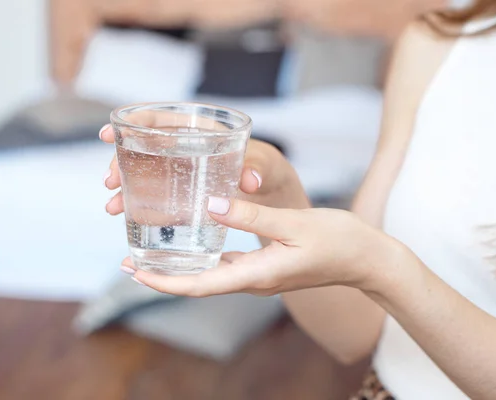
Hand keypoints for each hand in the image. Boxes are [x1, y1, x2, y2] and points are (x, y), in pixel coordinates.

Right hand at [98, 124, 308, 215]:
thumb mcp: (265, 165)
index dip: (131, 123)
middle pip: (143, 149)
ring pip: (144, 174)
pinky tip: (124, 215)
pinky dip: (139, 205)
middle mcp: (185, 149)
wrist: (272, 195)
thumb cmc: (268, 169)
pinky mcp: (183, 196)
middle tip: (110, 183)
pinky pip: (155, 197)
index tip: (107, 134)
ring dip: (125, 188)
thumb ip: (258, 167)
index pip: (160, 120)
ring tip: (113, 207)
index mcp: (201, 131)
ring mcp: (181, 174)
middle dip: (119, 163)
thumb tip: (250, 180)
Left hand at [122, 198, 398, 296]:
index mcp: (257, 275)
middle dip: (163, 275)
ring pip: (209, 276)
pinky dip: (203, 258)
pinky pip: (225, 267)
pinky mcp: (264, 266)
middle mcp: (253, 281)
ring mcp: (258, 276)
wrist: (366, 259)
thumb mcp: (294, 224)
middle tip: (129, 262)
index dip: (164, 280)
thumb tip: (211, 204)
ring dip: (179, 268)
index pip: (199, 285)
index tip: (135, 270)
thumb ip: (251, 216)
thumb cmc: (337, 241)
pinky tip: (192, 243)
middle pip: (197, 284)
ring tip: (152, 253)